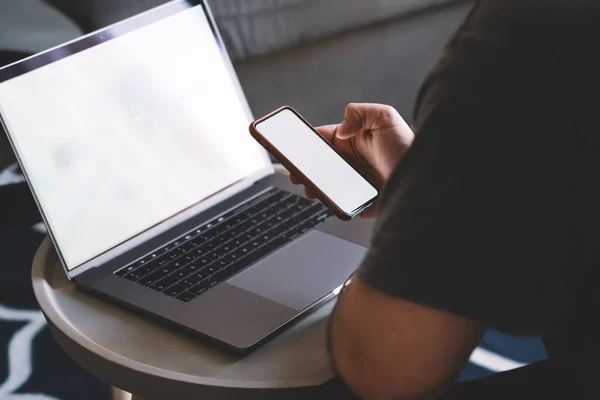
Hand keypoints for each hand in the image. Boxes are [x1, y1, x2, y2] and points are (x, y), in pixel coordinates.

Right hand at [290, 103, 413, 217]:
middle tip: (295, 173)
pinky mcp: (361, 201)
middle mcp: (352, 161)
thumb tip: (340, 129)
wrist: (427, 177)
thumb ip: (360, 112)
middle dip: (304, 168)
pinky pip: (341, 204)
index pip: (323, 139)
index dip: (306, 143)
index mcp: (352, 140)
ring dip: (313, 187)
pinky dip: (331, 203)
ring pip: (325, 185)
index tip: (294, 148)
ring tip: (309, 188)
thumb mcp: (385, 117)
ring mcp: (355, 182)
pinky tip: (327, 200)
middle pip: (319, 164)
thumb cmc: (408, 146)